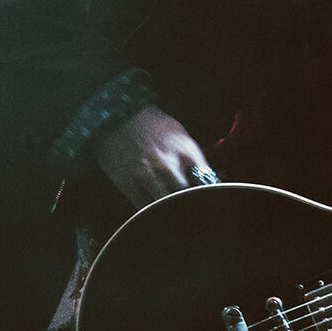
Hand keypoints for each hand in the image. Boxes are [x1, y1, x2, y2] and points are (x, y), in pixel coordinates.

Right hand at [95, 105, 212, 207]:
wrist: (120, 118)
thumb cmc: (155, 128)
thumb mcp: (183, 139)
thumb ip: (197, 162)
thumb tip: (211, 183)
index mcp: (186, 153)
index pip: (205, 185)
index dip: (207, 196)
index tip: (206, 200)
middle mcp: (168, 166)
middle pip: (186, 198)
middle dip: (189, 204)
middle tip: (188, 207)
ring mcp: (147, 177)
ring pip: (165, 206)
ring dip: (170, 209)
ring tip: (172, 209)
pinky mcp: (129, 185)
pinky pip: (145, 208)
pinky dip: (153, 211)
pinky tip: (156, 208)